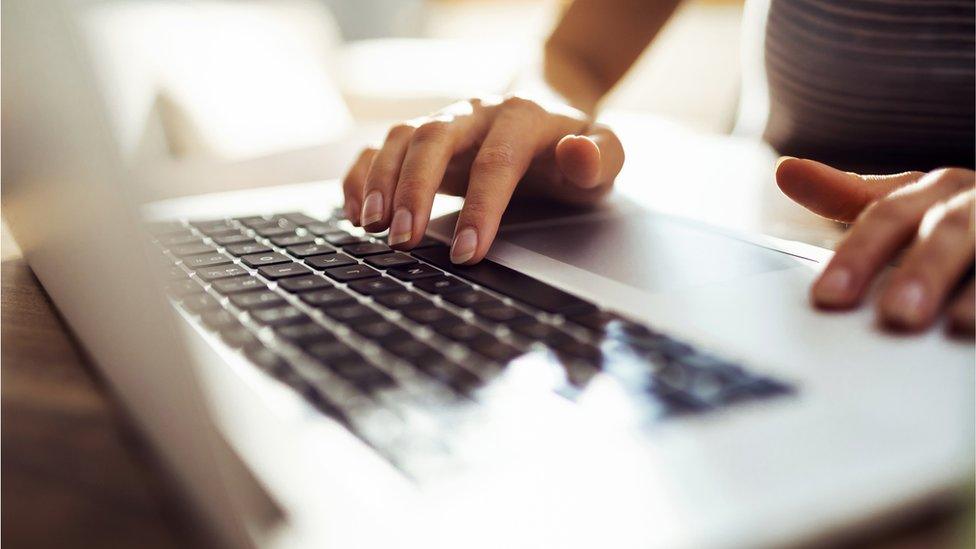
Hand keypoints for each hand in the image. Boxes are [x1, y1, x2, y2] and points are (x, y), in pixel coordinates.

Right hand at [341, 95, 623, 263]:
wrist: (548, 115)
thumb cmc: (574, 150)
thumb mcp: (606, 155)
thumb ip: (602, 156)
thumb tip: (578, 154)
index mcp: (523, 117)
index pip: (497, 160)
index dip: (481, 208)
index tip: (469, 252)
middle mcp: (476, 113)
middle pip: (434, 138)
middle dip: (415, 190)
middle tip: (404, 240)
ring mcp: (445, 122)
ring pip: (401, 137)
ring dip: (381, 181)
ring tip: (372, 228)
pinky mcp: (421, 139)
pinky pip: (379, 147)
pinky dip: (360, 176)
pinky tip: (355, 212)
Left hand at [776, 158, 974, 335]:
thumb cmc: (960, 216)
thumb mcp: (909, 203)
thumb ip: (848, 194)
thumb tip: (785, 171)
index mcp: (937, 189)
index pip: (888, 215)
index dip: (858, 255)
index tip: (827, 298)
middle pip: (946, 231)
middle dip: (923, 271)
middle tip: (896, 316)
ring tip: (958, 325)